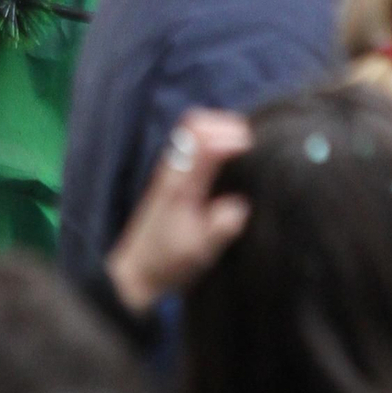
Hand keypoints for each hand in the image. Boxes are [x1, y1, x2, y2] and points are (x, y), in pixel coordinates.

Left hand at [105, 108, 252, 313]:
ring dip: (220, 130)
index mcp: (181, 183)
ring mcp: (172, 169)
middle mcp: (174, 168)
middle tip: (254, 144)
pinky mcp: (173, 175)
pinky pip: (193, 142)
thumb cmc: (168, 260)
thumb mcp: (200, 249)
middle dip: (228, 126)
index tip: (254, 151)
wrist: (137, 269)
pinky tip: (231, 158)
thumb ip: (221, 225)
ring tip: (247, 147)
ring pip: (194, 129)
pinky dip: (214, 139)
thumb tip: (242, 204)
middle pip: (197, 123)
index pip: (204, 141)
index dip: (232, 138)